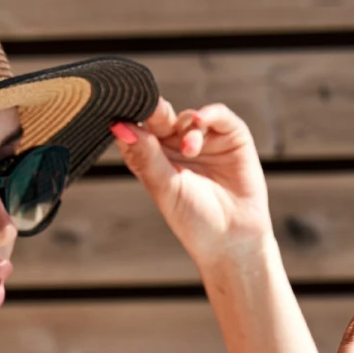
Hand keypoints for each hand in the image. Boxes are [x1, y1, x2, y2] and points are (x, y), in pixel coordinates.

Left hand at [110, 99, 271, 267]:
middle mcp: (177, 146)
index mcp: (154, 159)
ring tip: (188, 149)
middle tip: (153, 112)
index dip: (131, 120)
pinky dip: (209, 114)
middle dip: (156, 114)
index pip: (137, 131)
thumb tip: (120, 127)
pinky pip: (218, 116)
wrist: (233, 241)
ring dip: (185, 125)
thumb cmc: (194, 220)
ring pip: (188, 116)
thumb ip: (146, 157)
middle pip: (161, 119)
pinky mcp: (232, 137)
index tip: (121, 113)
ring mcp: (205, 140)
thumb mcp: (164, 188)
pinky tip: (200, 120)